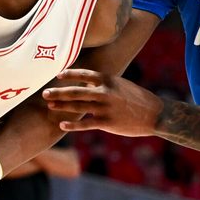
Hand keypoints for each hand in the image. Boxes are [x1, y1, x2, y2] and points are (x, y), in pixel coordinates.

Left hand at [42, 68, 162, 135]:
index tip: (57, 75)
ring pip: (78, 107)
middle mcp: (105, 92)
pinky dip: (73, 125)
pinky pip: (86, 124)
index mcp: (108, 80)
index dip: (69, 74)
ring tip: (50, 106)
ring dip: (62, 106)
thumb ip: (103, 84)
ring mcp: (105, 108)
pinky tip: (62, 125)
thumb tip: (84, 83)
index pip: (84, 75)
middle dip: (58, 93)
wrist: (155, 114)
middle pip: (76, 91)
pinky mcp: (107, 122)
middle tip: (44, 93)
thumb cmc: (137, 98)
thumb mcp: (120, 85)